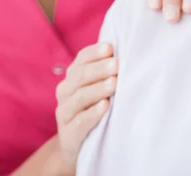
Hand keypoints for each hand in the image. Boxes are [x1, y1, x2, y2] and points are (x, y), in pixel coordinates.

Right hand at [55, 43, 117, 168]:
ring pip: (80, 97)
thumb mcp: (98, 86)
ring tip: (114, 83)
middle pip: (80, 76)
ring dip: (98, 88)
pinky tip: (105, 106)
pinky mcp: (68, 134)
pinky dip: (93, 113)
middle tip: (117, 65)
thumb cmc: (95, 107)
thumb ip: (107, 70)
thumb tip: (126, 52)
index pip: (82, 59)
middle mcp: (65, 91)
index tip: (110, 48)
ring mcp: (64, 113)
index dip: (94, 52)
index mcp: (72, 75)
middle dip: (100, 69)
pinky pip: (80, 121)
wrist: (79, 143)